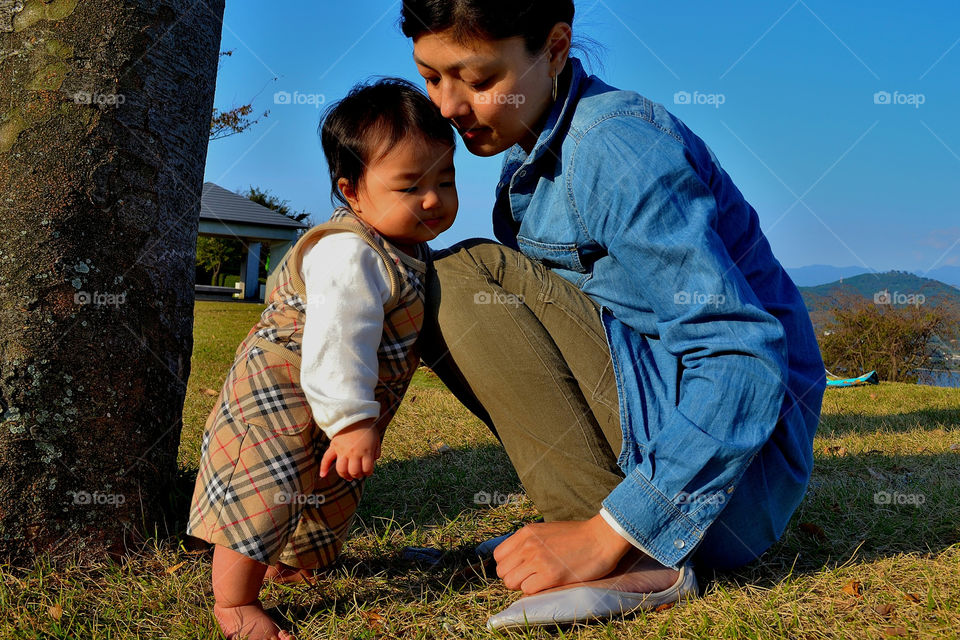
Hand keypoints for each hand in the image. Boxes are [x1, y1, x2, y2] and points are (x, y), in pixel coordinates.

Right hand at [319, 418, 380, 480]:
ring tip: (348, 476)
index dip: (368, 472)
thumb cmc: (367, 428)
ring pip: (341, 469)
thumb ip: (376, 452)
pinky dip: (323, 468)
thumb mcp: (376, 440)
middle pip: (354, 472)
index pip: (367, 470)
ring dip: (344, 475)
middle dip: (357, 475)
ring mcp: (342, 451)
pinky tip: (323, 475)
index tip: (368, 470)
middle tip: (358, 473)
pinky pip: (326, 459)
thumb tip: (373, 461)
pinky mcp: (333, 447)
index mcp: (365, 452)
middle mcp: (353, 453)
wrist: (354, 416)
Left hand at [493, 514, 634, 593]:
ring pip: (511, 582)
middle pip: (502, 571)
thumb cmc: (576, 536)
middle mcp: (528, 546)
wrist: (600, 538)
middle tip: (529, 576)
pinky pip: (527, 590)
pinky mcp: (551, 575)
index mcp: (526, 533)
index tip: (520, 567)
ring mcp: (538, 560)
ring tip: (538, 580)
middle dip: (513, 577)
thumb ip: (527, 541)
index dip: (508, 565)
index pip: (498, 556)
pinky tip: (548, 583)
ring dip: (523, 585)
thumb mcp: (545, 530)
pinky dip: (535, 590)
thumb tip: (514, 558)